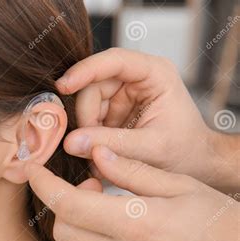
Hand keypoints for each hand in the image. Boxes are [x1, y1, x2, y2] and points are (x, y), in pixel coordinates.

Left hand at [25, 145, 238, 240]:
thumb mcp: (179, 186)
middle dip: (62, 202)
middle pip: (63, 228)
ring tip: (105, 208)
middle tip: (90, 186)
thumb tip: (95, 151)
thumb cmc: (221, 224)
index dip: (43, 184)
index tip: (33, 168)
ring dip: (75, 223)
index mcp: (136, 224)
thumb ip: (131, 169)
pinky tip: (112, 231)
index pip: (67, 204)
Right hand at [56, 48, 237, 192]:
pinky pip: (89, 118)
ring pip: (86, 103)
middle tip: (87, 146)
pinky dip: (89, 138)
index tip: (63, 86)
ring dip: (87, 131)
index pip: (114, 61)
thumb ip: (111, 144)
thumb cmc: (185, 151)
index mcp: (154, 74)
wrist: (193, 164)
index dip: (85, 71)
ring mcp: (122, 94)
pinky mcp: (113, 110)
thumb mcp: (151, 148)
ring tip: (98, 156)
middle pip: (93, 85)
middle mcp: (136, 78)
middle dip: (86, 117)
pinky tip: (99, 154)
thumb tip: (70, 142)